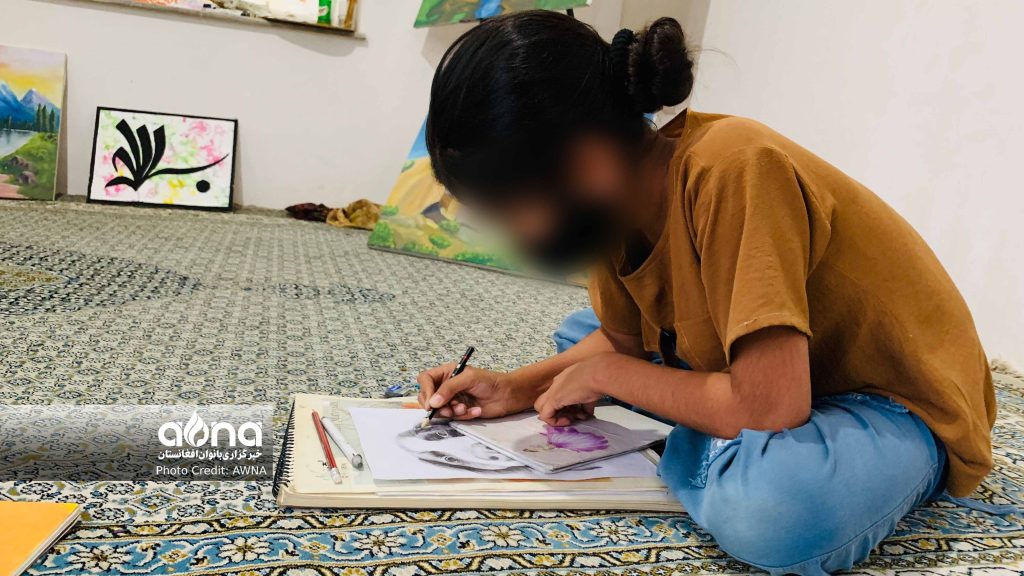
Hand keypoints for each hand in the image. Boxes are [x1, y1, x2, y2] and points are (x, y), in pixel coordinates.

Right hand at [416, 363, 534, 419]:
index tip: (432, 402)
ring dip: (451, 411)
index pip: (426, 379)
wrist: (506, 395)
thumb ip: (449, 388)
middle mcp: (446, 386)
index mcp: (446, 373)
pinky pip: (453, 417)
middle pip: (427, 397)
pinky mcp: (459, 411)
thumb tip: (433, 402)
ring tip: (464, 408)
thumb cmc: (489, 381)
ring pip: (439, 410)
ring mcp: (452, 400)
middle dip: (436, 406)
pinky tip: (475, 410)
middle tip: (447, 410)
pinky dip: (463, 416)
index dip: (426, 390)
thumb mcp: (468, 378)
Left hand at [534, 355, 612, 425]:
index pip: (558, 395)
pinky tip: (569, 420)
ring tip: (574, 418)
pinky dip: (556, 422)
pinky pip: (546, 415)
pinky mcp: (554, 399)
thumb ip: (586, 403)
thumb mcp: (590, 392)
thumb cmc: (599, 378)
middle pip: (547, 401)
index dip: (565, 406)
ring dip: (558, 417)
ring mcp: (554, 391)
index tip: (577, 411)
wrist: (599, 374)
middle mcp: (557, 384)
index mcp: (565, 379)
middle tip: (571, 416)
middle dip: (557, 412)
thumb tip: (587, 413)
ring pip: (543, 408)